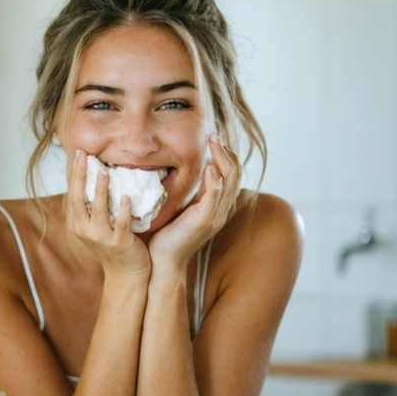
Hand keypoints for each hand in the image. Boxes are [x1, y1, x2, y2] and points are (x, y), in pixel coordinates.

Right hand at [66, 149, 151, 282]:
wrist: (126, 274)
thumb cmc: (113, 245)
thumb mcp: (97, 226)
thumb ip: (94, 207)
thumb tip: (96, 177)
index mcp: (78, 223)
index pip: (73, 194)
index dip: (74, 173)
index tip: (78, 153)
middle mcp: (85, 230)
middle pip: (78, 199)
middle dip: (80, 175)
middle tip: (83, 154)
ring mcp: (102, 238)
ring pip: (98, 211)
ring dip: (100, 191)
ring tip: (103, 172)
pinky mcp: (120, 244)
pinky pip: (121, 226)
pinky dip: (124, 212)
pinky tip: (128, 197)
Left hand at [146, 136, 241, 274]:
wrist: (162, 260)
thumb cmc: (168, 234)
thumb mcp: (183, 208)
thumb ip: (192, 192)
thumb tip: (188, 171)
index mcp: (216, 206)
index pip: (230, 175)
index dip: (226, 155)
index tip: (214, 139)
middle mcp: (221, 210)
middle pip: (234, 175)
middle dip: (226, 152)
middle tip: (214, 136)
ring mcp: (215, 216)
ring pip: (228, 183)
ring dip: (222, 160)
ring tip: (214, 143)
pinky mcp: (204, 221)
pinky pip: (214, 198)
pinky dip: (214, 181)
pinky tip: (209, 167)